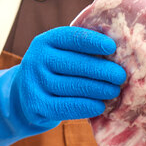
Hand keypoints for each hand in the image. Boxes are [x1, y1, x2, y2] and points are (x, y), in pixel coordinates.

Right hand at [11, 26, 126, 124]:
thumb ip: (81, 51)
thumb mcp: (60, 55)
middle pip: (76, 64)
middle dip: (102, 70)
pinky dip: (86, 106)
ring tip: (114, 91)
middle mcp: (36, 60)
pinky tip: (100, 106)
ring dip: (98, 90)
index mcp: (45, 42)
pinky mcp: (37, 105)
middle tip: (121, 76)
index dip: (93, 42)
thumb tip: (118, 51)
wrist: (23, 97)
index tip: (112, 47)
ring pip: (73, 86)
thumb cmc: (54, 72)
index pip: (72, 38)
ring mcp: (35, 83)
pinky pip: (67, 106)